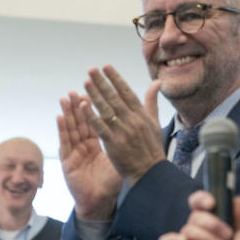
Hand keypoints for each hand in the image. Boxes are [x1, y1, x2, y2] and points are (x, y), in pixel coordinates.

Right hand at [57, 91, 121, 220]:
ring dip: (68, 112)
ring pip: (71, 128)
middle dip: (79, 104)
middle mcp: (84, 146)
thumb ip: (129, 138)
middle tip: (78, 86)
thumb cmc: (112, 181)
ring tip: (66, 97)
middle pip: (81, 121)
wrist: (102, 203)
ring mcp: (75, 153)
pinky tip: (60, 117)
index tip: (95, 87)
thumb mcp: (123, 156)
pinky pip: (65, 143)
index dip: (95, 104)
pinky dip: (63, 129)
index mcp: (97, 143)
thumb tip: (142, 124)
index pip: (96, 120)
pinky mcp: (68, 162)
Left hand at [80, 65, 165, 183]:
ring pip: (106, 110)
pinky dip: (91, 116)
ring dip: (95, 95)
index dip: (116, 79)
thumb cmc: (152, 148)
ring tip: (85, 82)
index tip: (106, 66)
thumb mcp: (155, 123)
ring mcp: (123, 131)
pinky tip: (82, 106)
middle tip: (91, 69)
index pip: (127, 92)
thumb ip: (152, 102)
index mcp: (142, 115)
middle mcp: (132, 120)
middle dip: (102, 82)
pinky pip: (100, 127)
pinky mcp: (114, 143)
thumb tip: (156, 82)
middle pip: (115, 98)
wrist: (150, 172)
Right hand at [159, 191, 235, 239]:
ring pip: (187, 229)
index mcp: (208, 223)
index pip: (198, 203)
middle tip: (227, 238)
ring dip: (202, 237)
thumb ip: (238, 224)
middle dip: (212, 224)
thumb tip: (238, 199)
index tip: (211, 202)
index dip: (202, 199)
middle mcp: (194, 230)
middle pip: (195, 217)